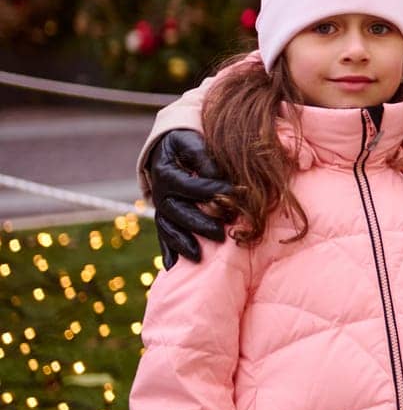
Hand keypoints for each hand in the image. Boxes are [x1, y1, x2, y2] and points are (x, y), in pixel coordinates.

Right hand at [145, 129, 232, 265]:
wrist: (168, 149)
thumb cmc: (187, 144)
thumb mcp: (193, 142)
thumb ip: (203, 156)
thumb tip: (216, 175)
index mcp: (167, 174)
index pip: (190, 186)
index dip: (211, 190)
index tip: (234, 194)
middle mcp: (161, 194)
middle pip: (178, 212)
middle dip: (199, 224)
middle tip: (220, 234)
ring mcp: (161, 208)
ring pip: (169, 228)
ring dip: (182, 243)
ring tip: (198, 256)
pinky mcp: (164, 217)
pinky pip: (164, 235)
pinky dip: (168, 250)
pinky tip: (172, 267)